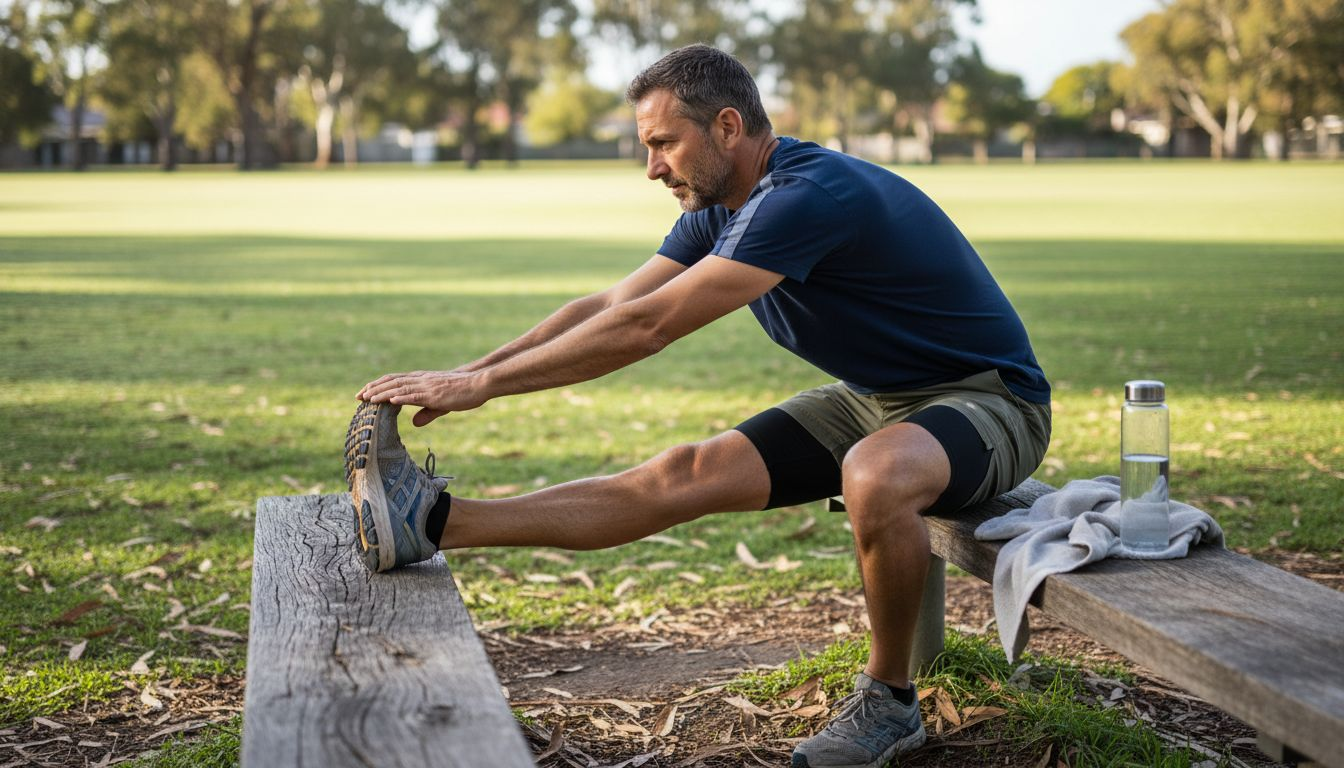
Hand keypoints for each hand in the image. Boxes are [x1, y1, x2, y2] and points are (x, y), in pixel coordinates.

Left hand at [358, 370, 488, 425]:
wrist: (479, 383)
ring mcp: (427, 386)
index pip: (394, 381)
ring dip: (382, 392)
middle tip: (358, 397)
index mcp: (421, 380)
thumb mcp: (441, 404)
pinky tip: (391, 400)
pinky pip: (416, 395)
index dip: (378, 386)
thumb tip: (414, 423)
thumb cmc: (463, 392)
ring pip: (400, 388)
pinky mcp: (435, 394)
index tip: (364, 394)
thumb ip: (427, 412)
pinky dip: (402, 397)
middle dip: (373, 389)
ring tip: (367, 398)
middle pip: (392, 382)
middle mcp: (421, 380)